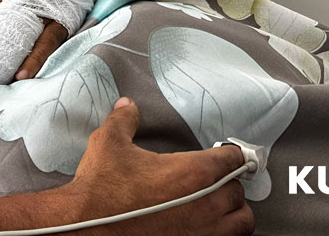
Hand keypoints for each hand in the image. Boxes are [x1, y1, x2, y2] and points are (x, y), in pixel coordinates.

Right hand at [62, 98, 254, 234]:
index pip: (232, 159)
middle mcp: (206, 204)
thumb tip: (127, 106)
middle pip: (238, 192)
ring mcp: (203, 232)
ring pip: (242, 222)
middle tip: (214, 181)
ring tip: (219, 207)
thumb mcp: (109, 143)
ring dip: (234, 212)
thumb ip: (124, 120)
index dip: (229, 155)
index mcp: (193, 173)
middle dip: (228, 184)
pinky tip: (205, 227)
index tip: (226, 156)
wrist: (87, 226)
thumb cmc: (102, 188)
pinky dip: (222, 233)